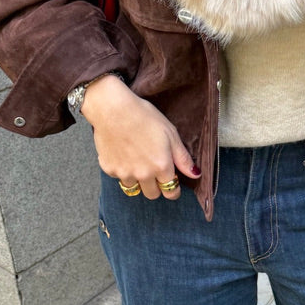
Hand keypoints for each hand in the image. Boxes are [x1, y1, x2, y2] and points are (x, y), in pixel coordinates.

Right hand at [81, 75, 199, 198]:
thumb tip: (195, 174)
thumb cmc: (144, 117)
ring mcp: (124, 173)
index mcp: (161, 167)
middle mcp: (143, 175)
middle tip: (154, 170)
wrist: (112, 109)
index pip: (171, 192)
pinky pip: (118, 177)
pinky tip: (123, 153)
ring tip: (137, 160)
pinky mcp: (108, 169)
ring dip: (138, 180)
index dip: (173, 189)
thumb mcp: (171, 134)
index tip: (172, 184)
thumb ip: (183, 158)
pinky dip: (122, 170)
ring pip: (134, 188)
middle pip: (152, 195)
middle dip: (156, 187)